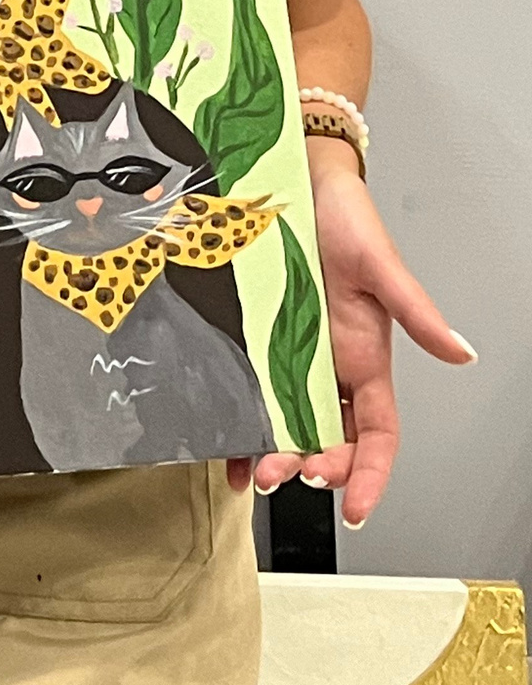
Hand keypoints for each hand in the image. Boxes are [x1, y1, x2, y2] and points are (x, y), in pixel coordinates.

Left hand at [231, 138, 473, 525]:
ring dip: (273, 454)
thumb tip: (461, 352)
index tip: (356, 507)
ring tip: (254, 471)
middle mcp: (327, 366)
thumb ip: (416, 312)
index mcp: (365, 358)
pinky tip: (222, 445)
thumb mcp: (380, 265)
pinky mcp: (252, 338)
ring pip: (285, 423)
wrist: (292, 176)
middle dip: (313, 467)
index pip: (378, 433)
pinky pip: (246, 391)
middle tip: (288, 475)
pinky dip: (238, 423)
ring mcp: (287, 355)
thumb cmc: (345, 216)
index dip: (373, 473)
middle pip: (327, 438)